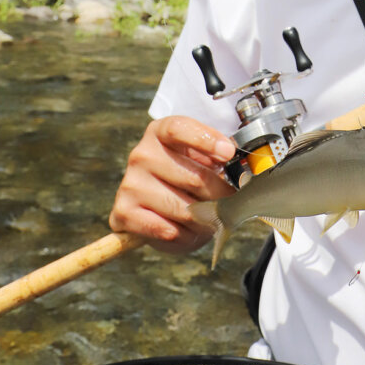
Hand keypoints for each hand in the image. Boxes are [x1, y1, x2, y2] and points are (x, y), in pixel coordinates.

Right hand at [109, 116, 234, 253]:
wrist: (159, 211)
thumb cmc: (186, 179)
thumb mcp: (203, 159)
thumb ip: (219, 156)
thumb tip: (241, 164)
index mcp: (160, 132)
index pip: (179, 128)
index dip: (205, 139)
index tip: (228, 153)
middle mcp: (141, 154)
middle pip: (193, 176)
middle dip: (220, 194)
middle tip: (232, 202)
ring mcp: (130, 183)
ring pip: (185, 209)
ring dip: (205, 220)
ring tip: (209, 219)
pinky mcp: (123, 212)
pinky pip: (166, 230)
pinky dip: (184, 235)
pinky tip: (186, 230)